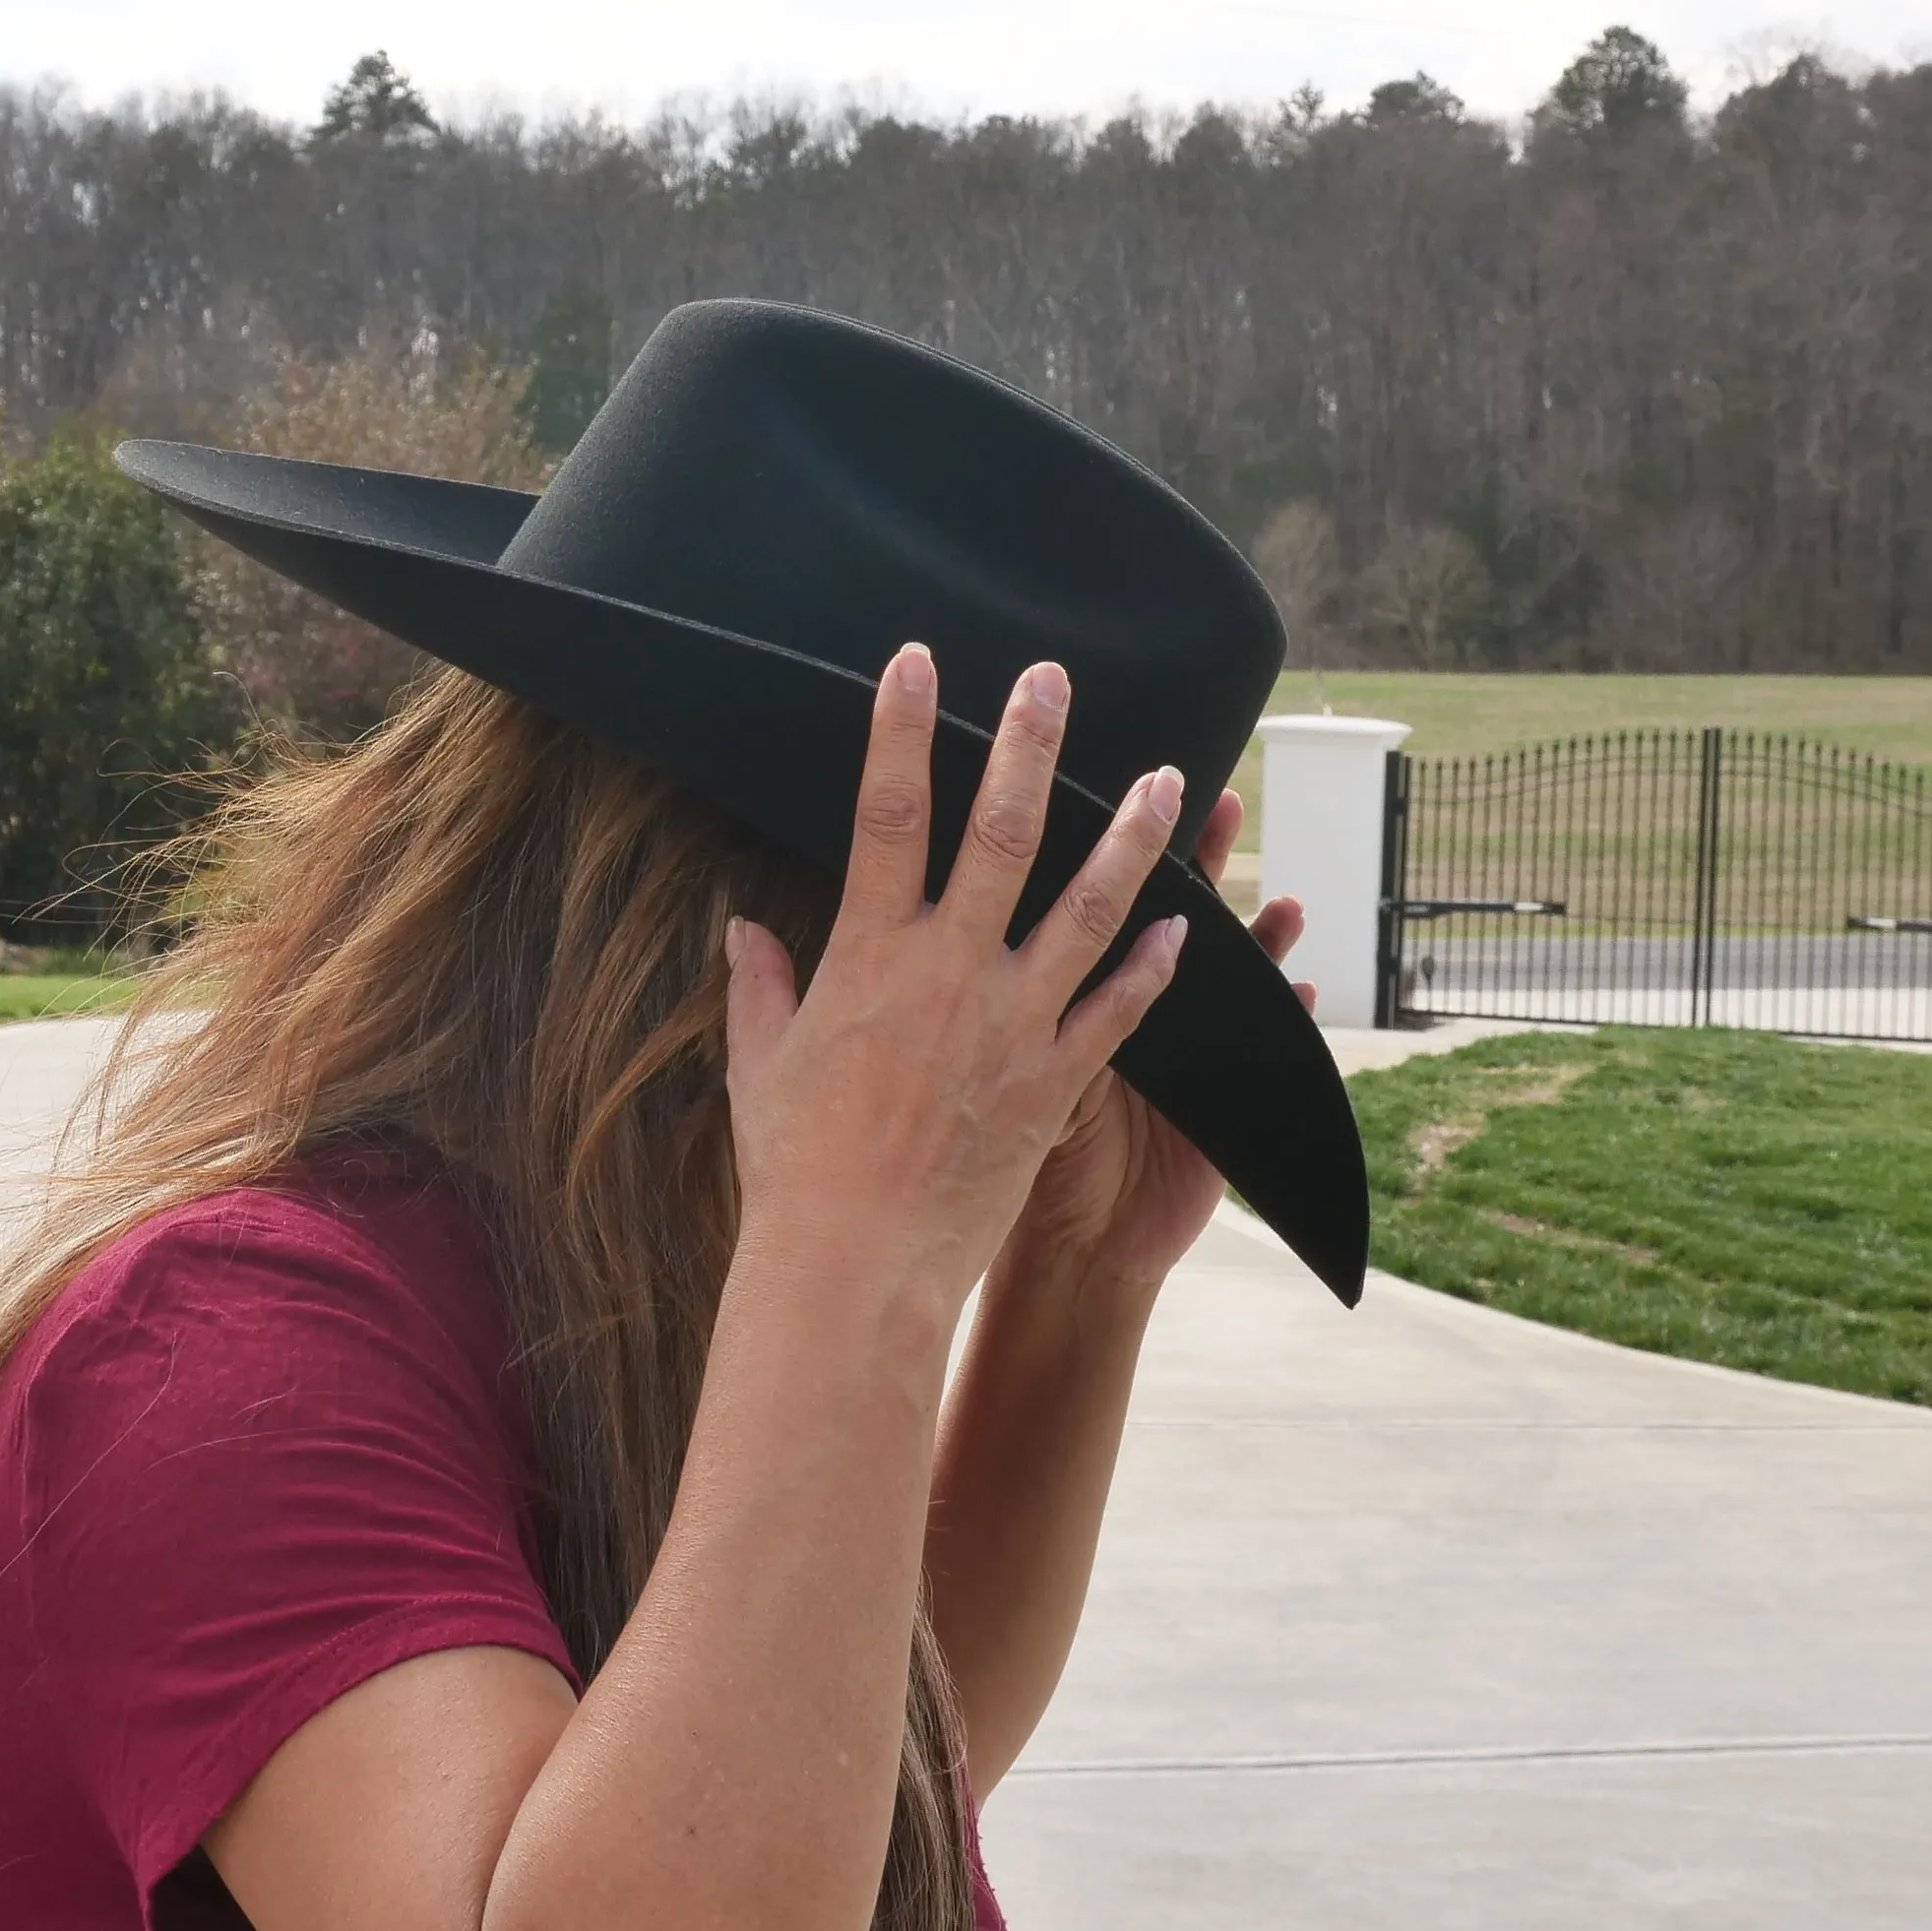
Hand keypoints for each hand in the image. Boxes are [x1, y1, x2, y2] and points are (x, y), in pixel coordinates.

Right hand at [723, 645, 1192, 1334]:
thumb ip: (759, 985)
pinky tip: (1190, 928)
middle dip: (1030, 747)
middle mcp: (950, 973)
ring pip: (1090, 908)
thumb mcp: (761, 1064)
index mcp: (870, 955)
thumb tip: (741, 926)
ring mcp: (1014, 1024)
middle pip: (1002, 834)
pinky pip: (1121, 1011)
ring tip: (1169, 779)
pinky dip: (1158, 968)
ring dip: (1132, 838)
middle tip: (1056, 679)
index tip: (915, 663)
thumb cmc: (794, 1171)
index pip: (887, 814)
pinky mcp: (1057, 1082)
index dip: (900, 731)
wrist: (855, 1267)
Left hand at [1013, 788, 1311, 1295]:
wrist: (1067, 1251)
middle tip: (1219, 800)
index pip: (1094, 903)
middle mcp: (1133, 1012)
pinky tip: (1306, 990)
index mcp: (1068, 996)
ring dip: (1257, 934)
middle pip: (1169, 916)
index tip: (1130, 789)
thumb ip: (991, 1010)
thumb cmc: (1009, 1167)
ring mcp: (1185, 1054)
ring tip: (1284, 898)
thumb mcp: (999, 1078)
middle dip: (1193, 861)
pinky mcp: (1220, 1102)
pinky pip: (1258, 1050)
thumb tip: (945, 938)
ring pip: (1227, 974)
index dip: (1114, 850)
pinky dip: (1283, 1020)